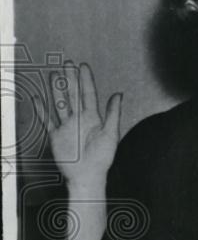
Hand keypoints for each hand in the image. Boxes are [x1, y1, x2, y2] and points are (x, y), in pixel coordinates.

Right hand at [33, 62, 121, 190]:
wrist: (87, 176)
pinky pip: (47, 120)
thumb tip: (118, 94)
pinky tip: (37, 98)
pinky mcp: (55, 136)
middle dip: (69, 79)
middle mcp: (78, 119)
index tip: (82, 66)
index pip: (88, 94)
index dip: (85, 80)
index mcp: (93, 118)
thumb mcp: (110, 134)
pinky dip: (41, 109)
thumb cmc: (102, 158)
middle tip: (66, 63)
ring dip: (55, 89)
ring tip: (53, 74)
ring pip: (59, 103)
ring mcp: (66, 126)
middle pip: (72, 95)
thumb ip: (112, 113)